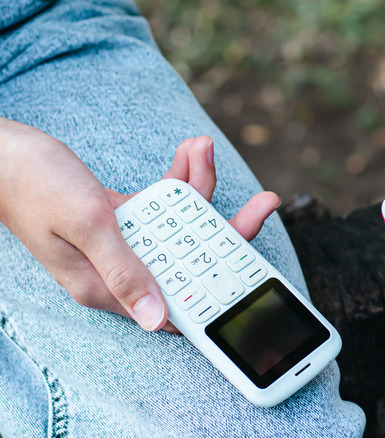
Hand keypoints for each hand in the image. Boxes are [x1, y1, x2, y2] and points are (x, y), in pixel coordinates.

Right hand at [0, 119, 278, 331]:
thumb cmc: (31, 183)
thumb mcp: (86, 224)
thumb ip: (125, 270)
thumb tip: (158, 319)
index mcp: (108, 286)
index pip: (178, 300)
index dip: (220, 288)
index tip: (256, 270)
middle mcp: (118, 270)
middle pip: (190, 260)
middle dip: (227, 228)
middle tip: (264, 201)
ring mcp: (121, 244)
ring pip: (179, 225)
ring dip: (198, 187)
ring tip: (204, 148)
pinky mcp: (120, 219)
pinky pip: (161, 205)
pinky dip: (176, 179)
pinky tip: (189, 151)